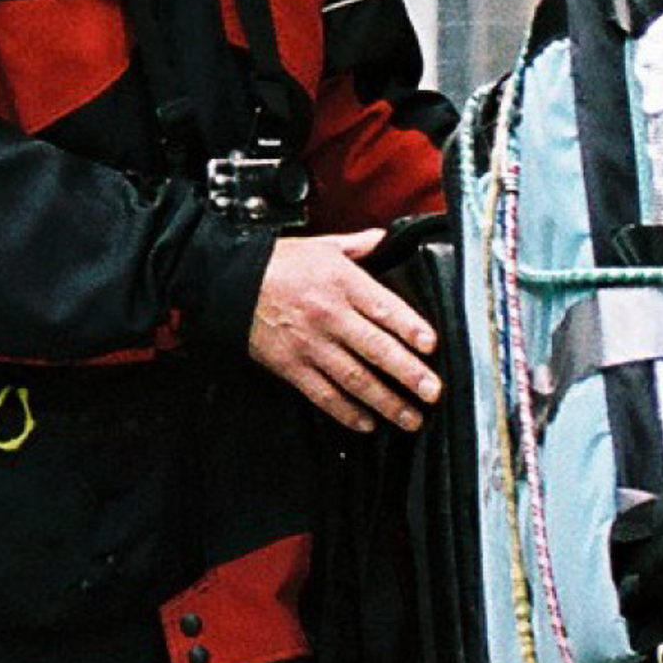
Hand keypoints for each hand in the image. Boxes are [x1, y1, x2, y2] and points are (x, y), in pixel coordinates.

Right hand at [246, 228, 441, 435]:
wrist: (230, 282)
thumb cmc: (278, 263)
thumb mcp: (322, 246)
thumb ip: (359, 246)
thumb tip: (387, 238)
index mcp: (342, 283)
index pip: (384, 308)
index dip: (410, 327)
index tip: (431, 345)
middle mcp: (329, 315)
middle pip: (376, 349)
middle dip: (408, 373)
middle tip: (433, 391)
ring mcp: (310, 344)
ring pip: (355, 379)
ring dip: (386, 402)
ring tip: (410, 418)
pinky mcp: (292, 365)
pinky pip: (323, 394)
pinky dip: (346, 412)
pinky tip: (367, 423)